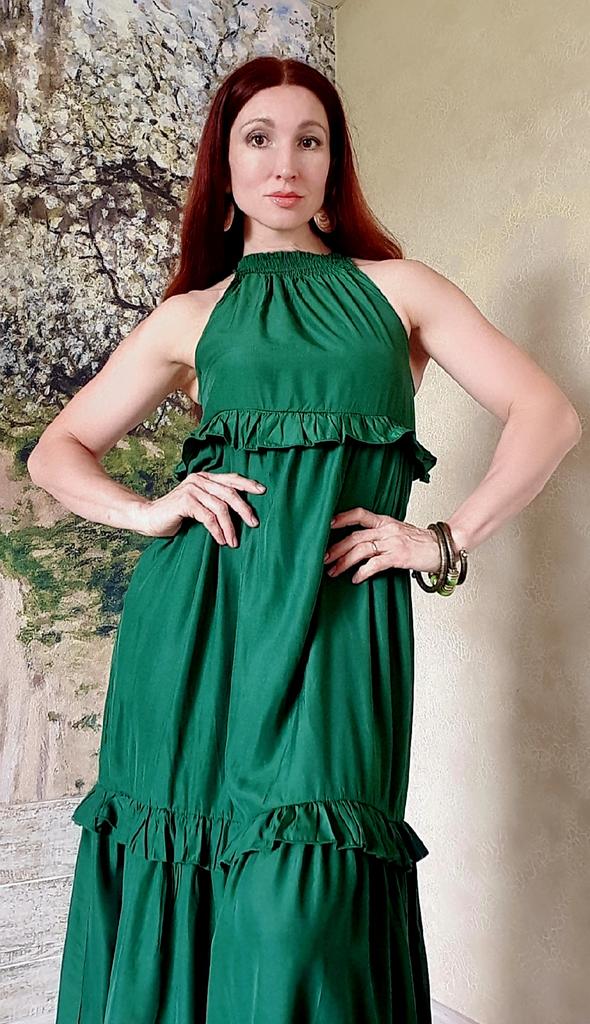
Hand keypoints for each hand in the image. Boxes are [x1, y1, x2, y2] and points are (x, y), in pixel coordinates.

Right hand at [134, 470, 266, 543]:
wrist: (148, 518)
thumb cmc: (175, 515)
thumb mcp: (198, 505)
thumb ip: (213, 502)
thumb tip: (241, 513)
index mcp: (204, 477)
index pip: (231, 478)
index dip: (248, 484)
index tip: (263, 491)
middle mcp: (199, 479)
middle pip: (230, 492)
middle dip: (244, 509)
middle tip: (254, 523)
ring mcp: (191, 489)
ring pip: (220, 507)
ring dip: (230, 527)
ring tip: (235, 542)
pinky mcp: (185, 502)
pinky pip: (208, 517)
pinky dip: (217, 530)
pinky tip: (222, 541)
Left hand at [324, 507, 440, 583]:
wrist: (444, 547)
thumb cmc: (422, 543)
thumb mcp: (399, 532)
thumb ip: (381, 535)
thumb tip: (360, 545)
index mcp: (386, 521)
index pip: (360, 514)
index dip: (342, 518)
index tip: (327, 524)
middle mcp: (387, 529)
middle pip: (355, 536)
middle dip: (336, 548)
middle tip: (323, 558)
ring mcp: (393, 542)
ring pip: (361, 550)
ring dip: (344, 562)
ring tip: (333, 572)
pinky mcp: (399, 556)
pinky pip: (375, 564)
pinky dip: (363, 572)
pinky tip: (355, 578)